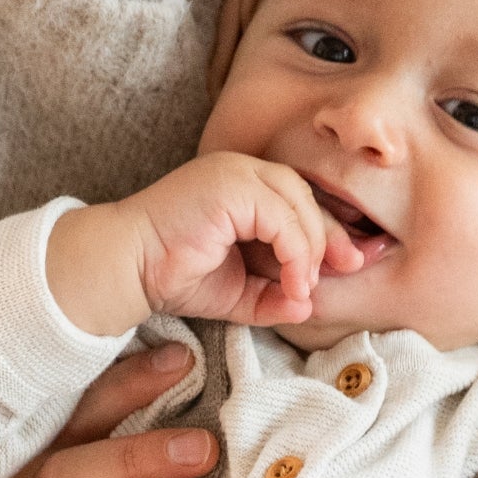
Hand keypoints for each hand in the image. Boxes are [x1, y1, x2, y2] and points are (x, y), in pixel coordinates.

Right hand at [47, 154, 362, 335]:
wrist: (129, 268)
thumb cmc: (173, 276)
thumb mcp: (237, 292)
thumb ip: (273, 296)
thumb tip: (308, 306)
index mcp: (244, 188)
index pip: (300, 203)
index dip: (328, 235)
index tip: (348, 266)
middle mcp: (243, 171)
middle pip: (307, 198)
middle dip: (331, 238)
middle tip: (347, 271)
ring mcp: (235, 172)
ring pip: (299, 204)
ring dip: (311, 250)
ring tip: (303, 288)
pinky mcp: (230, 185)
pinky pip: (281, 216)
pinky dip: (295, 251)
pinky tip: (293, 281)